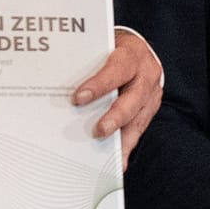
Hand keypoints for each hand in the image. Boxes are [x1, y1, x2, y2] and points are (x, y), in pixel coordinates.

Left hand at [73, 29, 162, 166]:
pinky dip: (128, 145)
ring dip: (123, 138)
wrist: (136, 48)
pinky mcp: (150, 108)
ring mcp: (151, 92)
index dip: (99, 84)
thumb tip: (57, 87)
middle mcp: (146, 73)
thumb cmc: (112, 49)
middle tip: (99, 131)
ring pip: (139, 118)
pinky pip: (140, 128)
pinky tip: (118, 160)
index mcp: (132, 54)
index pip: (117, 69)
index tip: (78, 98)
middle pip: (133, 98)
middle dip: (116, 117)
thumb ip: (87, 65)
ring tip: (110, 158)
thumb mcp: (101, 49)